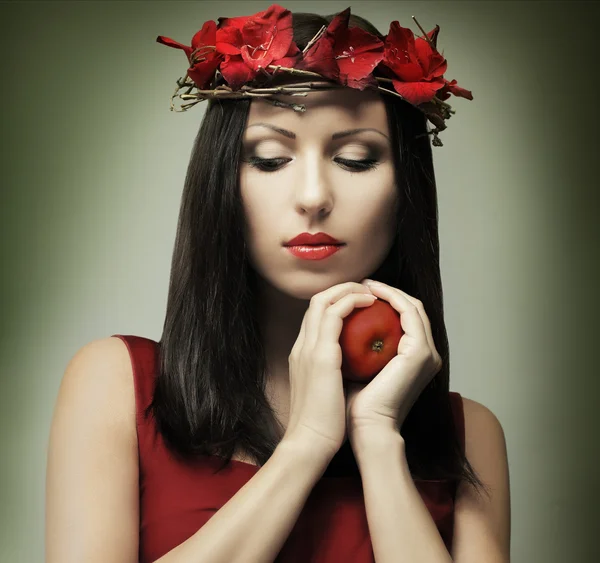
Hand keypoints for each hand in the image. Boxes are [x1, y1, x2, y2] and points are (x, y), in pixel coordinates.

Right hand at [283, 281, 376, 460]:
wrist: (310, 444)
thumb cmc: (323, 425)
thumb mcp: (326, 392)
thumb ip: (335, 375)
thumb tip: (358, 369)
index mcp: (302, 355)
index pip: (316, 317)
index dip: (338, 303)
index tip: (360, 304)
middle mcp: (302, 346)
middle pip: (317, 301)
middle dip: (343, 289)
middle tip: (368, 291)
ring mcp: (308, 348)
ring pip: (323, 299)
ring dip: (349, 289)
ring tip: (372, 292)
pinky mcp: (320, 354)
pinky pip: (335, 312)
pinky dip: (352, 301)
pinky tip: (372, 303)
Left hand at [344, 279, 442, 441]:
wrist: (365, 428)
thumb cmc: (355, 406)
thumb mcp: (357, 369)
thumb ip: (357, 348)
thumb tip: (340, 324)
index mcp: (414, 360)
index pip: (404, 321)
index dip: (385, 302)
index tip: (358, 293)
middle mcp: (426, 355)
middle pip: (411, 310)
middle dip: (387, 292)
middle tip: (362, 283)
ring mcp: (427, 353)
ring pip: (412, 307)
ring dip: (389, 291)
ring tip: (365, 284)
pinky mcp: (421, 352)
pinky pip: (409, 313)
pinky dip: (391, 298)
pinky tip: (370, 293)